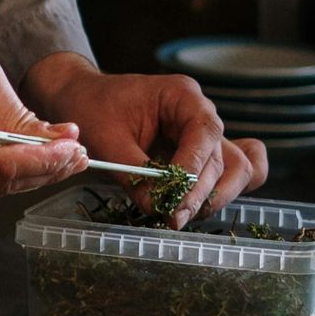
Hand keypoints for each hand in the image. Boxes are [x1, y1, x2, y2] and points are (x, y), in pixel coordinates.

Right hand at [0, 24, 86, 209]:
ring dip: (26, 174)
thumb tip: (61, 140)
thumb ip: (18, 114)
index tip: (75, 148)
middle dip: (45, 168)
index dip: (46, 161)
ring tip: (53, 152)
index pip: (3, 164)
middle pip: (2, 183)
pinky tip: (12, 158)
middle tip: (75, 151)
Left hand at [23, 54, 265, 225]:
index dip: (195, 166)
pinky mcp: (196, 155)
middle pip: (224, 158)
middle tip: (174, 218)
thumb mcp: (106, 139)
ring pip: (233, 170)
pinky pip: (225, 174)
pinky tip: (195, 208)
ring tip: (179, 218)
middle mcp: (200, 115)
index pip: (205, 131)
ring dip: (213, 198)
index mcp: (181, 96)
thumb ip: (133, 173)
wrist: (81, 98)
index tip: (174, 195)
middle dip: (201, 193)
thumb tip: (156, 208)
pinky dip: (216, 193)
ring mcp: (202, 137)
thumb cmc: (92, 108)